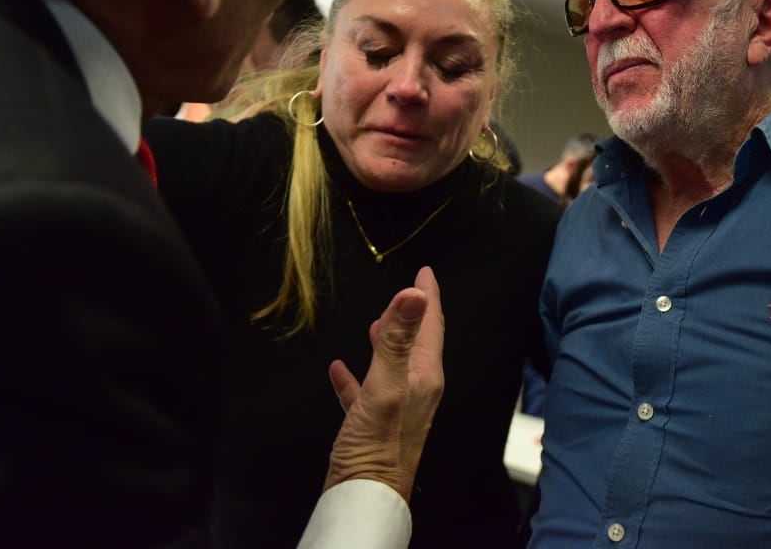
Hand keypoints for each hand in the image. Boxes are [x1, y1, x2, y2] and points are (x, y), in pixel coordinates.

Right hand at [322, 266, 444, 501]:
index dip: (428, 297)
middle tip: (403, 292)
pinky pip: (366, 392)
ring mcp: (396, 408)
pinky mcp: (374, 425)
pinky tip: (339, 370)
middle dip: (410, 316)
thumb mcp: (386, 385)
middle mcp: (416, 390)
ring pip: (393, 365)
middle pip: (417, 343)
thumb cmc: (377, 444)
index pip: (431, 326)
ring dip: (386, 343)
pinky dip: (355, 377)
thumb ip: (398, 339)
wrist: (364, 498)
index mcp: (424, 376)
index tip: (426, 272)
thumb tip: (414, 293)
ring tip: (375, 324)